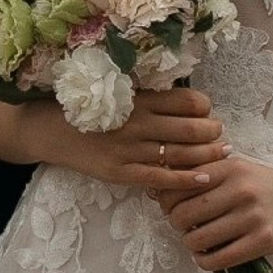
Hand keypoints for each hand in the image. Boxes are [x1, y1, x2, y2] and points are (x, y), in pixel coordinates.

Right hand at [53, 86, 229, 197]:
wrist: (49, 130)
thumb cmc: (87, 108)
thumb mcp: (118, 93)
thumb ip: (149, 97)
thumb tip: (188, 102)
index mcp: (139, 98)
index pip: (188, 101)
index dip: (205, 108)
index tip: (208, 112)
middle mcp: (138, 122)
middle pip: (192, 128)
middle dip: (213, 132)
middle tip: (220, 134)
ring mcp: (130, 150)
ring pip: (182, 154)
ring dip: (208, 154)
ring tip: (223, 153)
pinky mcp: (122, 172)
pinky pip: (162, 178)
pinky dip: (188, 179)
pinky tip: (206, 178)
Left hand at [165, 155, 272, 272]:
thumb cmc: (267, 185)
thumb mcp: (240, 168)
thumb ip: (208, 174)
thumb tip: (164, 191)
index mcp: (231, 168)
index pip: (180, 185)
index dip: (167, 200)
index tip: (172, 207)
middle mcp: (240, 190)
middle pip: (183, 214)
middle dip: (176, 224)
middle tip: (184, 226)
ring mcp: (252, 217)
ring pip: (197, 239)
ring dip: (190, 244)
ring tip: (197, 241)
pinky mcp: (263, 241)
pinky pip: (219, 259)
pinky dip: (204, 261)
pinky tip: (207, 256)